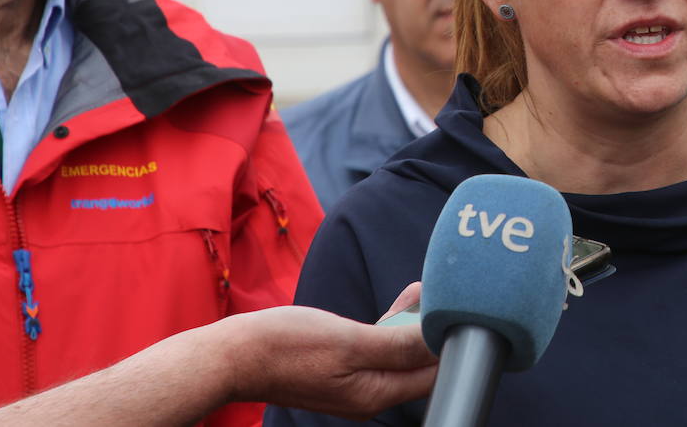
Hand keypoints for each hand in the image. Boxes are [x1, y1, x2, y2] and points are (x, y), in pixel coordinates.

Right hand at [223, 282, 436, 417]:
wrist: (234, 355)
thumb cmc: (287, 345)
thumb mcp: (350, 341)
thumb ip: (398, 345)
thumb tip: (438, 342)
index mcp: (375, 395)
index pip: (432, 375)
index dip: (447, 343)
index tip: (452, 311)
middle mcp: (369, 396)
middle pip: (418, 366)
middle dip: (432, 330)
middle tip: (436, 293)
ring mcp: (354, 385)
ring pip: (399, 355)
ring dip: (413, 324)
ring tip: (419, 291)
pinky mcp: (340, 371)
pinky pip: (377, 351)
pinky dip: (391, 327)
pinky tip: (398, 303)